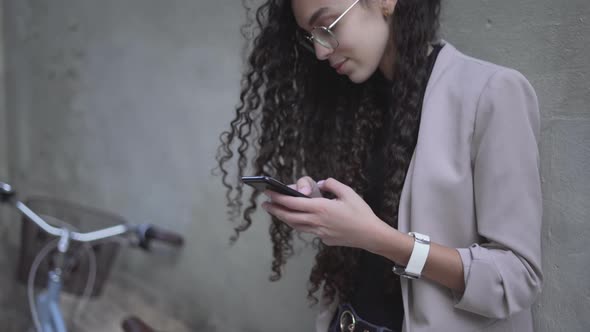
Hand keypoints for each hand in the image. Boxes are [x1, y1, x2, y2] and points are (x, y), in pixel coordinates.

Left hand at [262, 177, 388, 248]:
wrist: (370, 235)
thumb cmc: (361, 213)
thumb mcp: (348, 192)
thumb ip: (332, 184)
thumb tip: (321, 183)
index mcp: (321, 208)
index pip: (292, 202)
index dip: (278, 197)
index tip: (268, 193)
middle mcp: (316, 222)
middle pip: (289, 216)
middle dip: (275, 210)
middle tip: (265, 205)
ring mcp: (319, 233)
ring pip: (296, 226)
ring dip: (285, 219)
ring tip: (278, 212)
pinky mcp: (324, 240)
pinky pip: (307, 231)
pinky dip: (299, 224)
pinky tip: (298, 220)